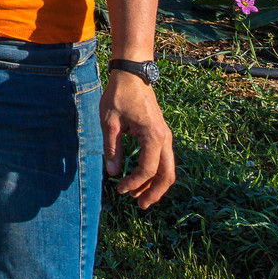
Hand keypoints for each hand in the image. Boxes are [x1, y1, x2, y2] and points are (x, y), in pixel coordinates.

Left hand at [101, 70, 176, 208]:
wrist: (133, 74)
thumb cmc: (119, 95)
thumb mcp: (110, 122)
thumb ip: (112, 148)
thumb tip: (112, 173)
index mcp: (154, 136)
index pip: (147, 169)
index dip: (134, 183)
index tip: (119, 190)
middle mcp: (165, 139)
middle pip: (167, 174)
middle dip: (155, 192)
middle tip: (139, 205)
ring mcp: (165, 136)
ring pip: (168, 168)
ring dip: (155, 184)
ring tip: (138, 196)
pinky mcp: (161, 134)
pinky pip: (163, 159)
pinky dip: (155, 172)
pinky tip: (141, 179)